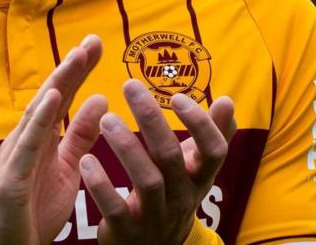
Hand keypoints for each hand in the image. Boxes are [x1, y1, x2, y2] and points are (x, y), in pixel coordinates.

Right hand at [0, 35, 108, 244]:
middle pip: (50, 96)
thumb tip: (100, 100)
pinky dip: (38, 119)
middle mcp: (27, 139)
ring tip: (76, 58)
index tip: (96, 44)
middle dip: (71, 67)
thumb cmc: (35, 210)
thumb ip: (81, 136)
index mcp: (43, 137)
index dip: (78, 70)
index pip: (62, 96)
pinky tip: (52, 99)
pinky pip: (27, 145)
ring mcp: (17, 155)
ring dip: (57, 83)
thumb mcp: (68, 167)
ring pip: (38, 113)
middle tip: (91, 40)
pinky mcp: (12, 176)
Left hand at [79, 80, 235, 243]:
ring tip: (106, 119)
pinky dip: (101, 185)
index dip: (200, 124)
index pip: (213, 150)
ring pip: (147, 181)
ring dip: (126, 147)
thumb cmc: (173, 195)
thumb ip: (212, 136)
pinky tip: (86, 160)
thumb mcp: (195, 171)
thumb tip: (228, 101)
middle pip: (171, 157)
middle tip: (130, 85)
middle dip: (151, 120)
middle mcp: (181, 196)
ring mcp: (155, 215)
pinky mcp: (126, 230)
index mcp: (199, 178)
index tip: (177, 96)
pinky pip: (116, 208)